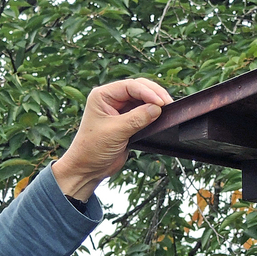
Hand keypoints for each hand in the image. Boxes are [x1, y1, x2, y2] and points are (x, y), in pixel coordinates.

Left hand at [52, 78, 172, 201]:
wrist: (87, 169)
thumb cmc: (92, 149)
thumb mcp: (116, 132)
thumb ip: (137, 119)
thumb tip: (157, 108)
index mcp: (102, 96)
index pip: (129, 86)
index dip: (147, 92)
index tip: (161, 102)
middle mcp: (111, 100)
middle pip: (138, 89)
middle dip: (154, 95)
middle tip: (168, 104)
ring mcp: (120, 110)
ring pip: (143, 100)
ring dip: (155, 103)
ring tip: (168, 110)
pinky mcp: (127, 122)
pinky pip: (144, 113)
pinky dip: (153, 114)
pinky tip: (161, 117)